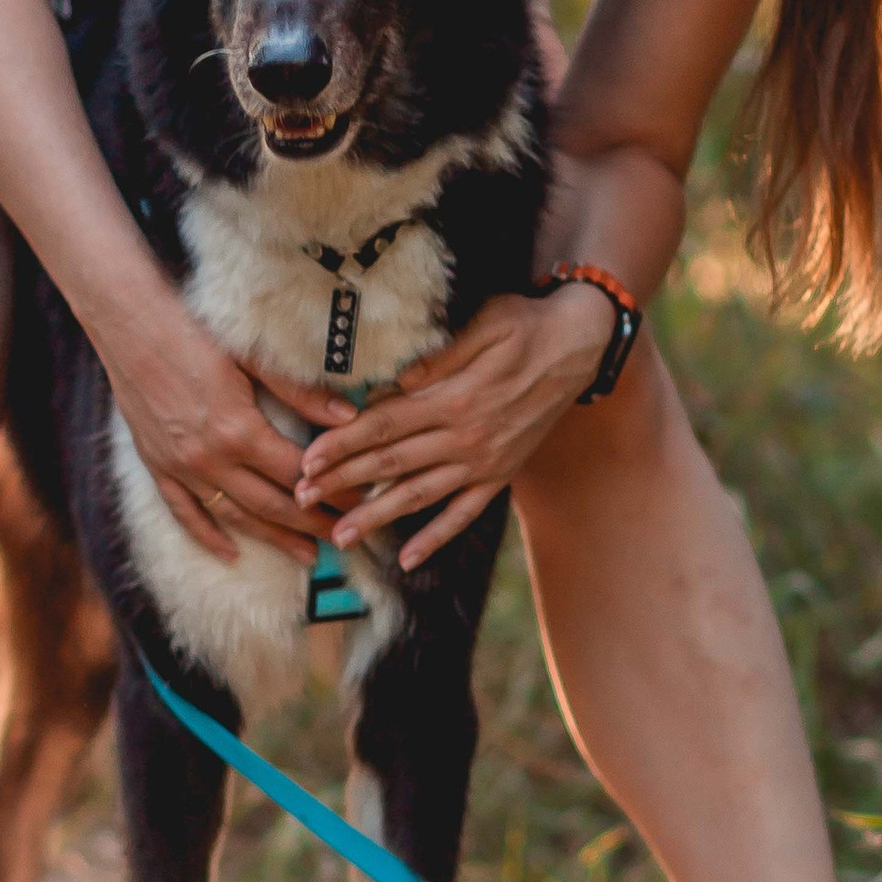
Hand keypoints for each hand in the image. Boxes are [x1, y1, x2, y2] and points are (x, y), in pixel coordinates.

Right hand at [99, 306, 349, 561]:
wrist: (130, 328)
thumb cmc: (194, 334)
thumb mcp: (252, 359)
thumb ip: (300, 392)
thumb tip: (347, 416)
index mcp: (239, 431)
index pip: (298, 473)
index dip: (333, 490)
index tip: (360, 501)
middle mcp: (210, 459)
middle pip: (272, 504)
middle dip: (313, 524)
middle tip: (345, 538)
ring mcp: (181, 468)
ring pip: (234, 517)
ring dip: (273, 538)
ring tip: (306, 554)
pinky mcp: (157, 467)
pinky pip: (185, 512)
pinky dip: (208, 536)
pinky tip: (231, 553)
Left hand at [294, 288, 609, 568]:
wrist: (579, 346)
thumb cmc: (524, 324)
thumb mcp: (484, 323)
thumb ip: (439, 357)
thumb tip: (393, 382)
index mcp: (454, 397)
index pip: (385, 425)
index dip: (343, 444)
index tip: (307, 459)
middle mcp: (466, 436)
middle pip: (392, 463)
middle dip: (343, 482)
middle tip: (302, 499)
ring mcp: (484, 461)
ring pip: (420, 496)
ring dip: (378, 517)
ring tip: (340, 538)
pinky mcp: (500, 475)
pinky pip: (464, 513)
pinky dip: (436, 537)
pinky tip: (409, 558)